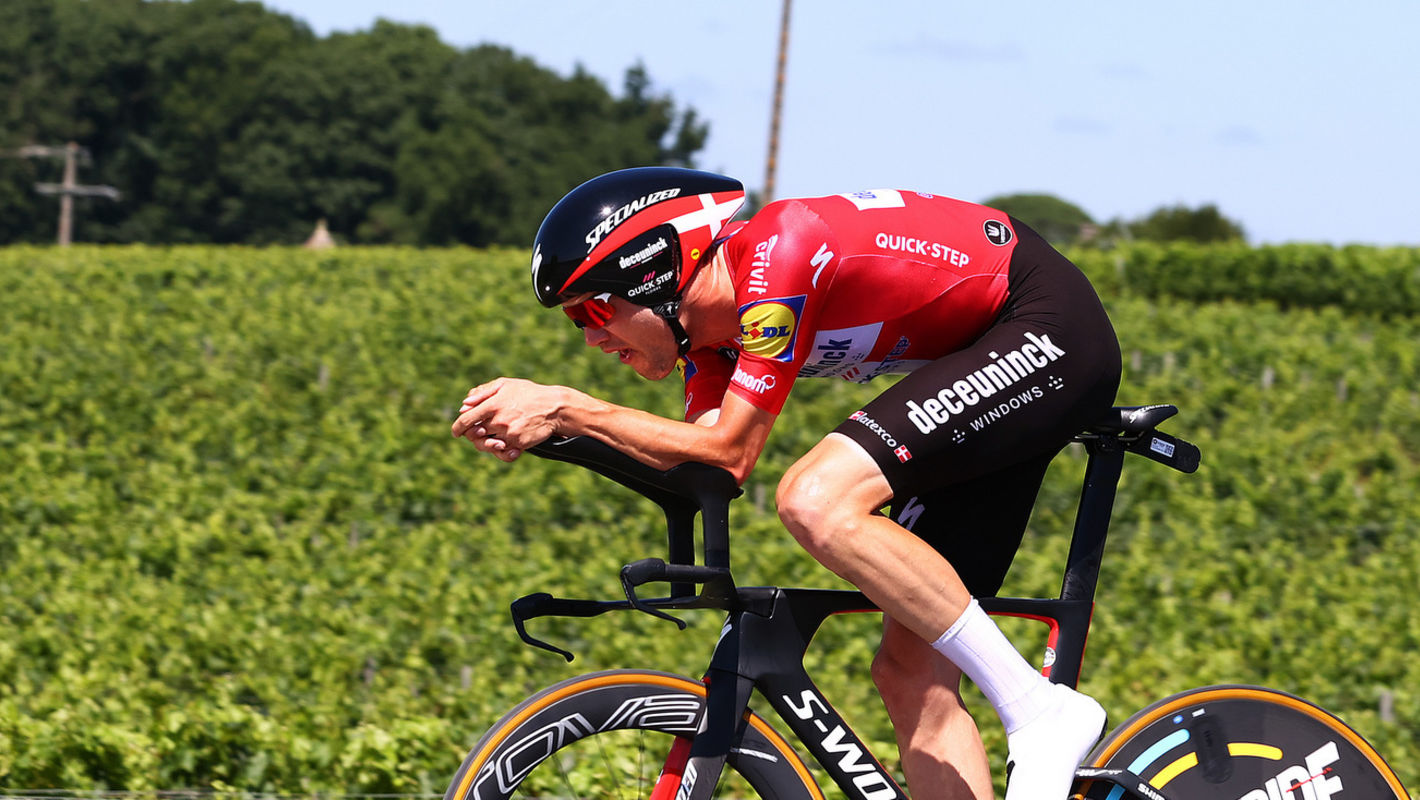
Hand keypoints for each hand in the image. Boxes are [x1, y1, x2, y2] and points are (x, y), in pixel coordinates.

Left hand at [451, 378, 565, 461]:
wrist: (554, 407)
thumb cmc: (529, 394)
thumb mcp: (505, 385)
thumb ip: (483, 392)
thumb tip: (464, 404)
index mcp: (492, 405)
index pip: (466, 420)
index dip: (458, 427)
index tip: (456, 432)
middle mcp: (498, 421)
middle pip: (475, 435)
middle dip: (474, 435)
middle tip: (480, 433)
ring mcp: (508, 434)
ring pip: (488, 445)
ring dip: (488, 444)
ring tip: (494, 439)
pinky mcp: (519, 444)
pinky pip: (504, 453)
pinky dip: (502, 452)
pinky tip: (505, 447)